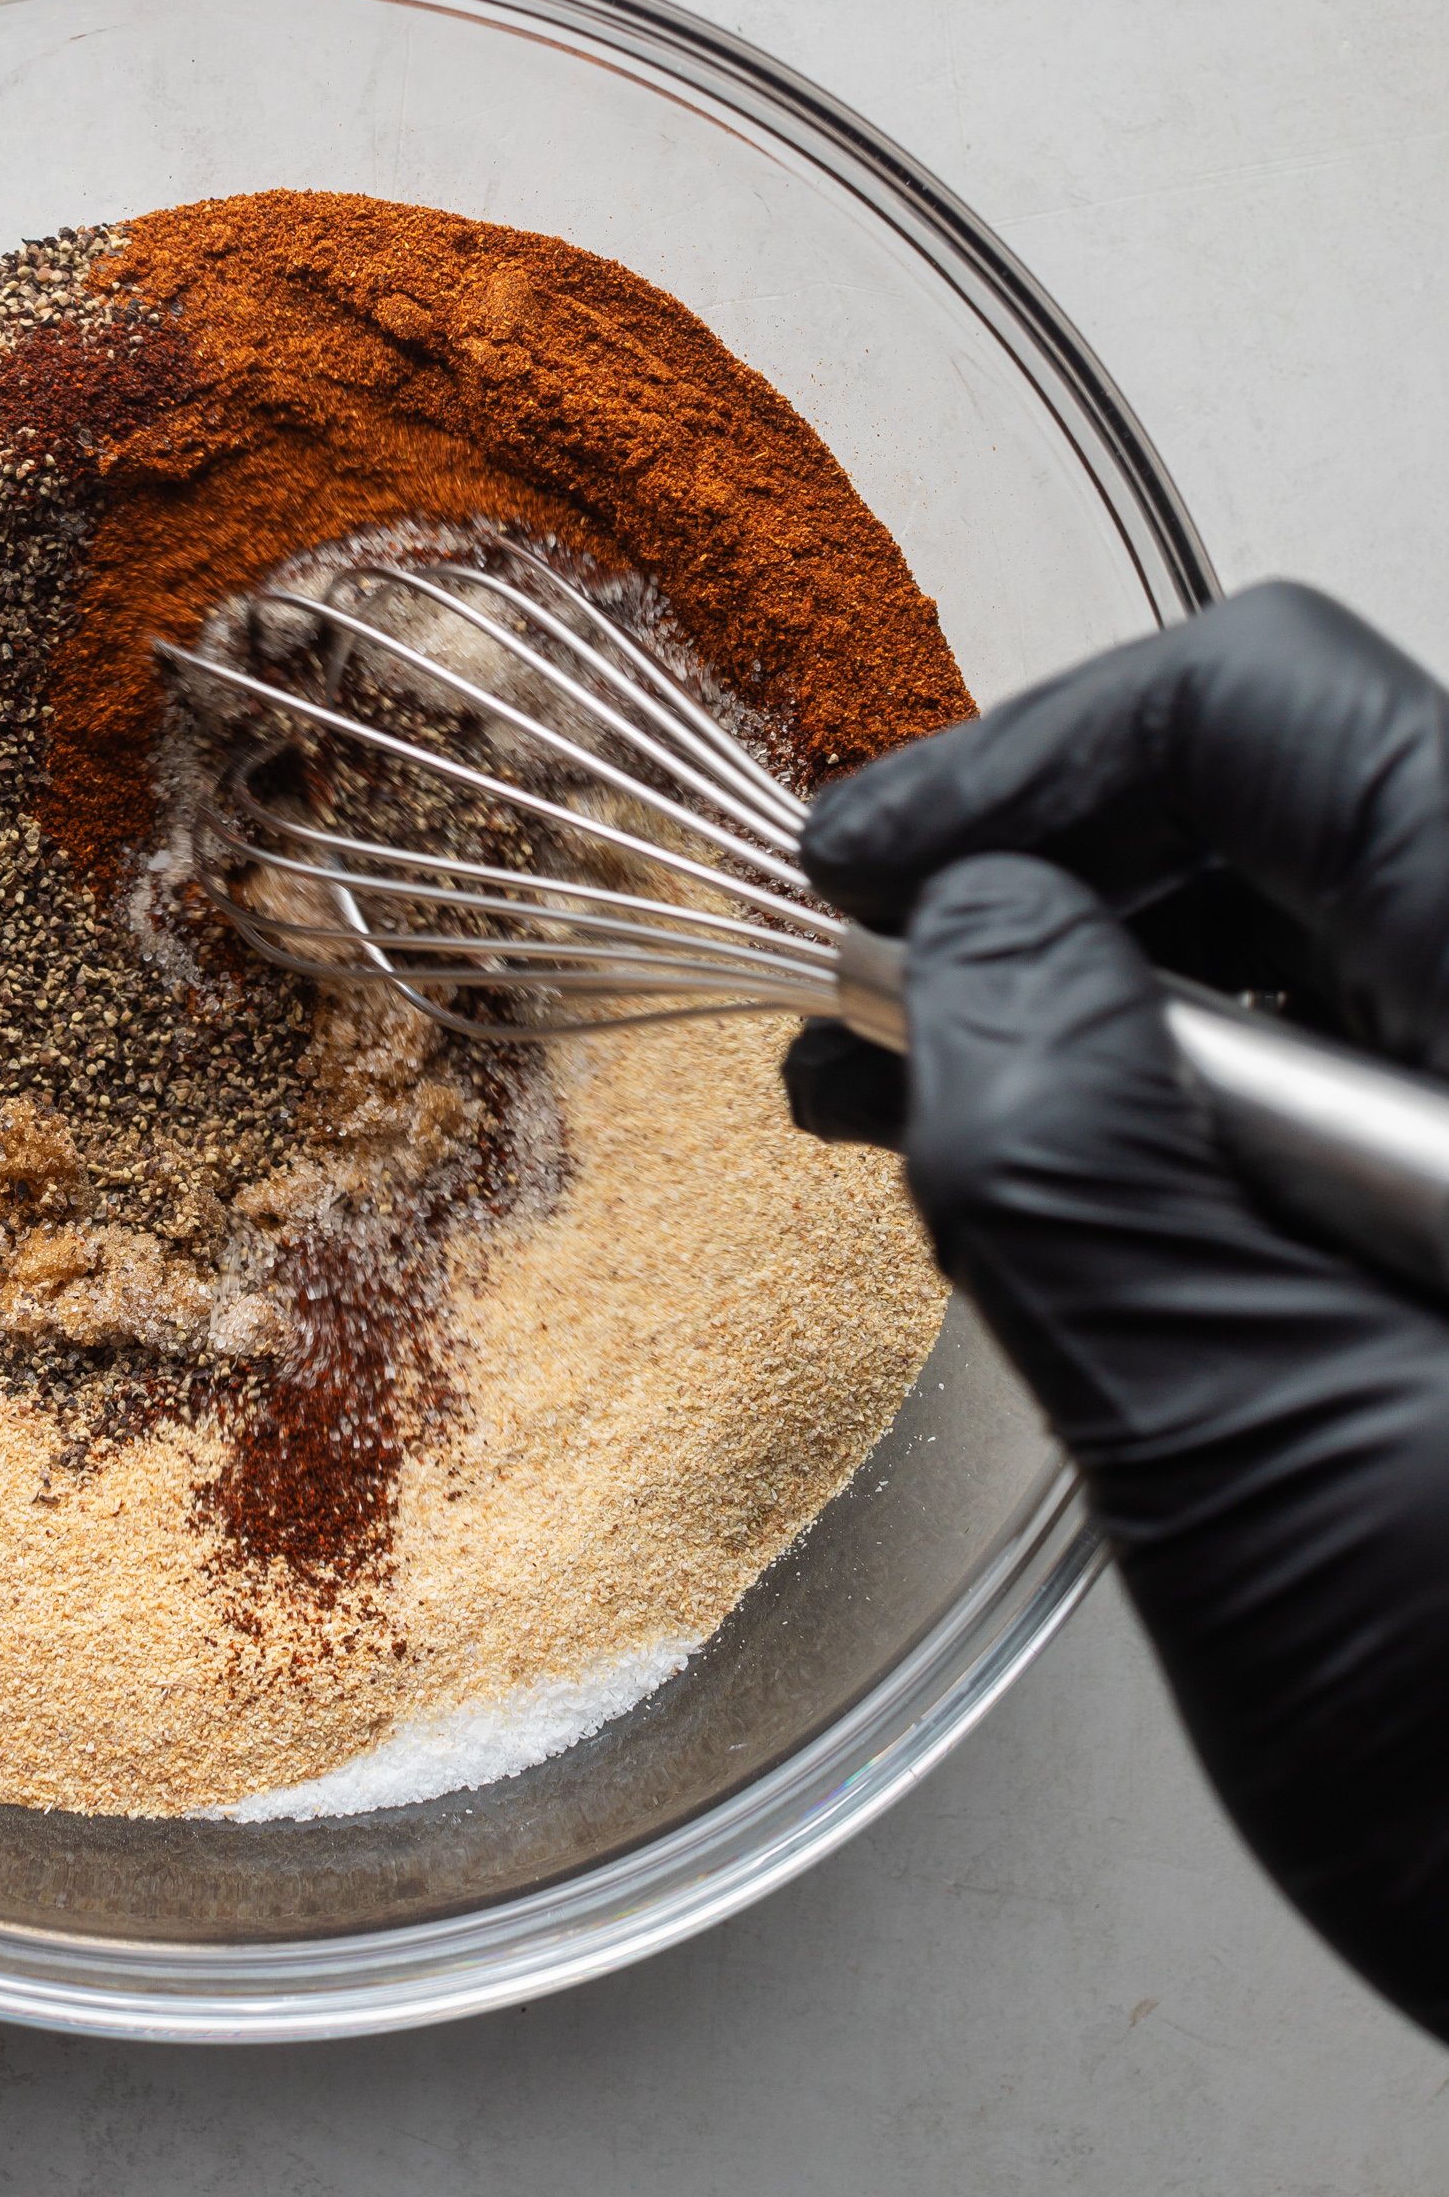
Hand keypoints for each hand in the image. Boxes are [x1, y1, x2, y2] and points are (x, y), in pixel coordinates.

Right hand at [783, 581, 1448, 2041]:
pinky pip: (1335, 1068)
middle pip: (1291, 802)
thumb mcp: (1251, 1475)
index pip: (1278, 721)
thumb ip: (1078, 1175)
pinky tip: (1038, 1166)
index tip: (863, 874)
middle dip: (1039, 872)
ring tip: (900, 1085)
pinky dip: (1165, 1095)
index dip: (1027, 764)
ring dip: (1081, 988)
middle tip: (861, 982)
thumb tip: (969, 933)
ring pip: (1303, 932)